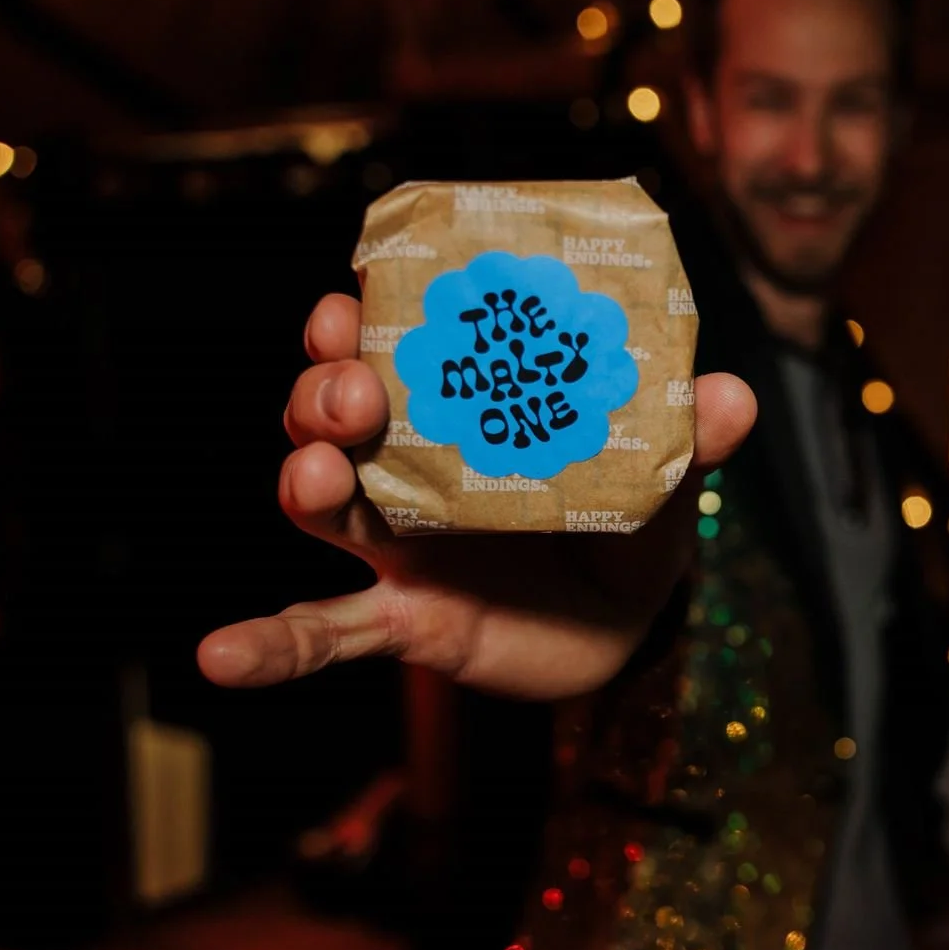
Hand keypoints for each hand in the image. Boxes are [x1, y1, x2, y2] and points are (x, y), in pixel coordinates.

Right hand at [196, 294, 756, 700]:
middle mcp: (409, 465)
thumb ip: (689, 439)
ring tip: (315, 473)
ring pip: (320, 500)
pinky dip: (265, 646)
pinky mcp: (401, 619)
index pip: (394, 345)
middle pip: (336, 413)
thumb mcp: (659, 478)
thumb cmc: (623, 526)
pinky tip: (216, 658)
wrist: (625, 633)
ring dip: (303, 478)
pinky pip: (316, 631)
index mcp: (462, 411)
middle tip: (356, 385)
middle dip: (328, 388)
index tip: (355, 291)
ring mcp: (395, 544)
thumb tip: (732, 395)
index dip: (362, 316)